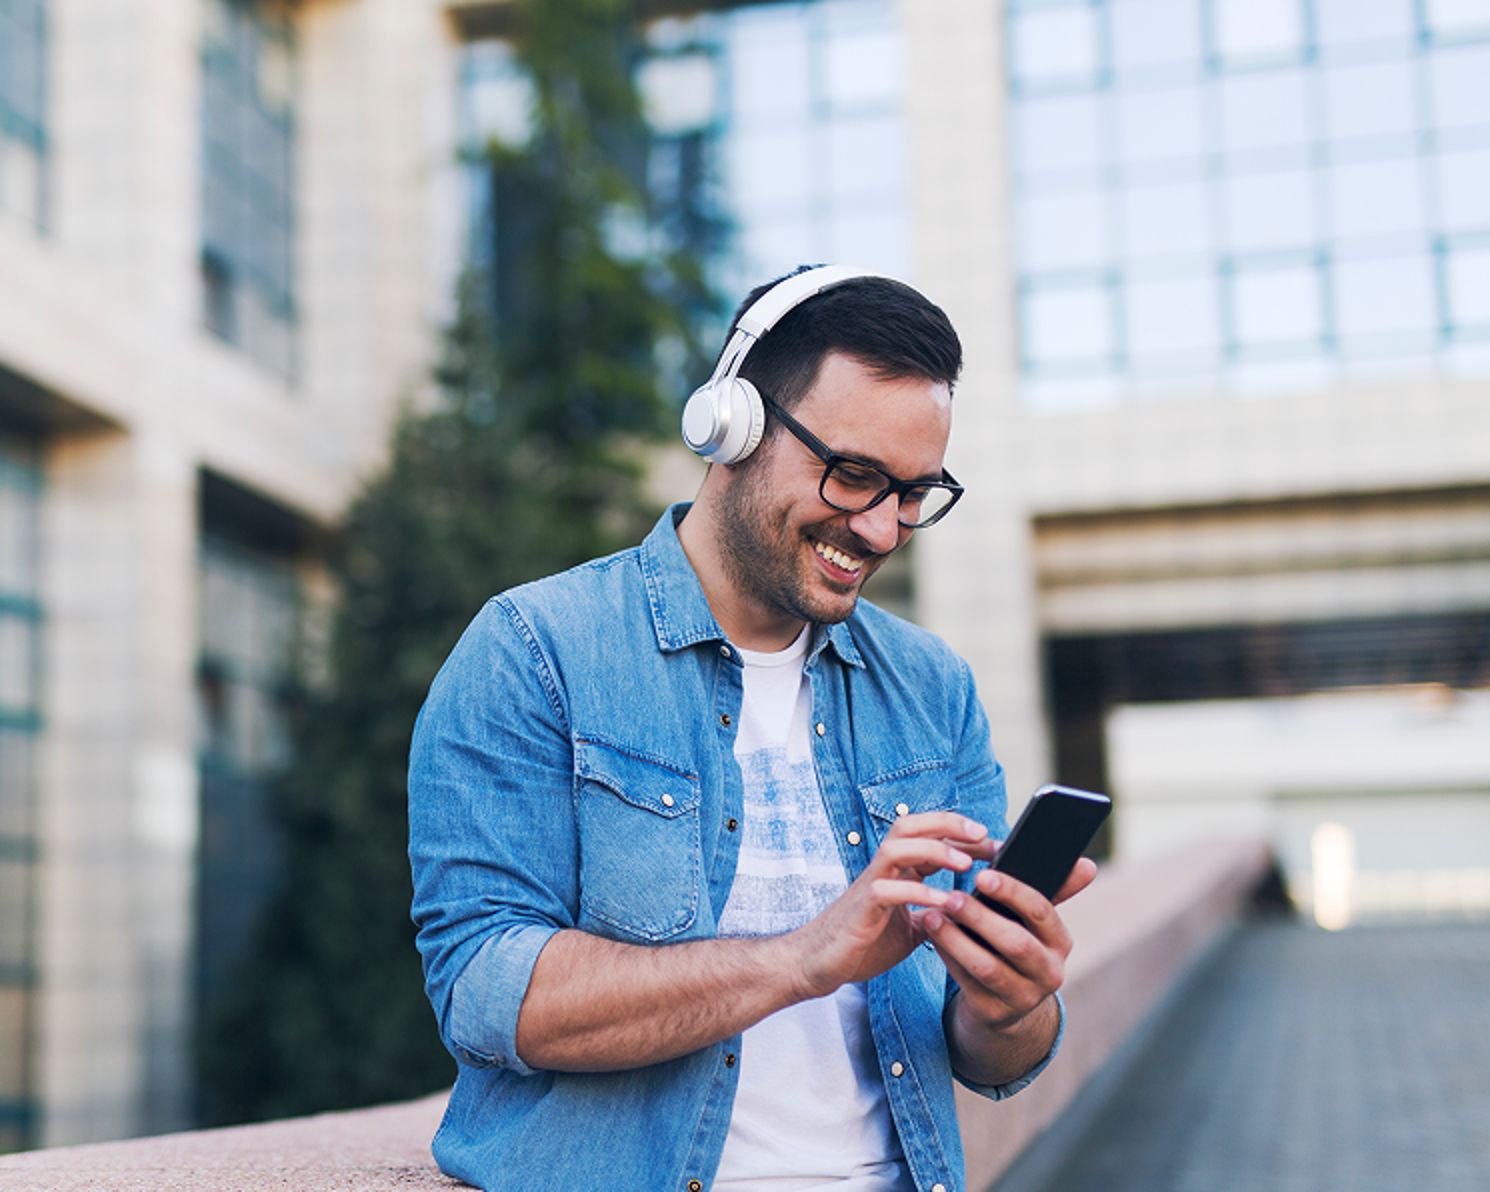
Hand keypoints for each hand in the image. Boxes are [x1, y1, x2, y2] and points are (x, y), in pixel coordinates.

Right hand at [789, 811, 991, 999]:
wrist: (820, 963)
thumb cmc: (863, 943)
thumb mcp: (910, 929)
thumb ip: (933, 915)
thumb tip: (968, 915)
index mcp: (896, 871)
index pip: (929, 836)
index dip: (961, 836)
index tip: (995, 844)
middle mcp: (883, 869)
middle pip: (910, 825)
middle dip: (947, 824)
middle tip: (982, 834)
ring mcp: (869, 884)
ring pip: (897, 847)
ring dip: (933, 850)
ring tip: (965, 864)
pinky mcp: (861, 908)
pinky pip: (888, 890)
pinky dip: (918, 893)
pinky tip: (944, 903)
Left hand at [922, 857, 1096, 1034]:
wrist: (1005, 1002)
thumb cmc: (1015, 942)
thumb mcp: (1032, 922)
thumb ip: (1052, 890)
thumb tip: (1088, 864)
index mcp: (1060, 942)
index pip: (1041, 912)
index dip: (1012, 892)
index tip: (981, 875)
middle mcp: (1049, 972)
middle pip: (1015, 943)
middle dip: (980, 918)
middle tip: (949, 897)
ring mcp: (1024, 997)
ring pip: (987, 967)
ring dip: (956, 940)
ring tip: (931, 916)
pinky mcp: (996, 1013)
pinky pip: (968, 983)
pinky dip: (948, 958)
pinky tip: (932, 937)